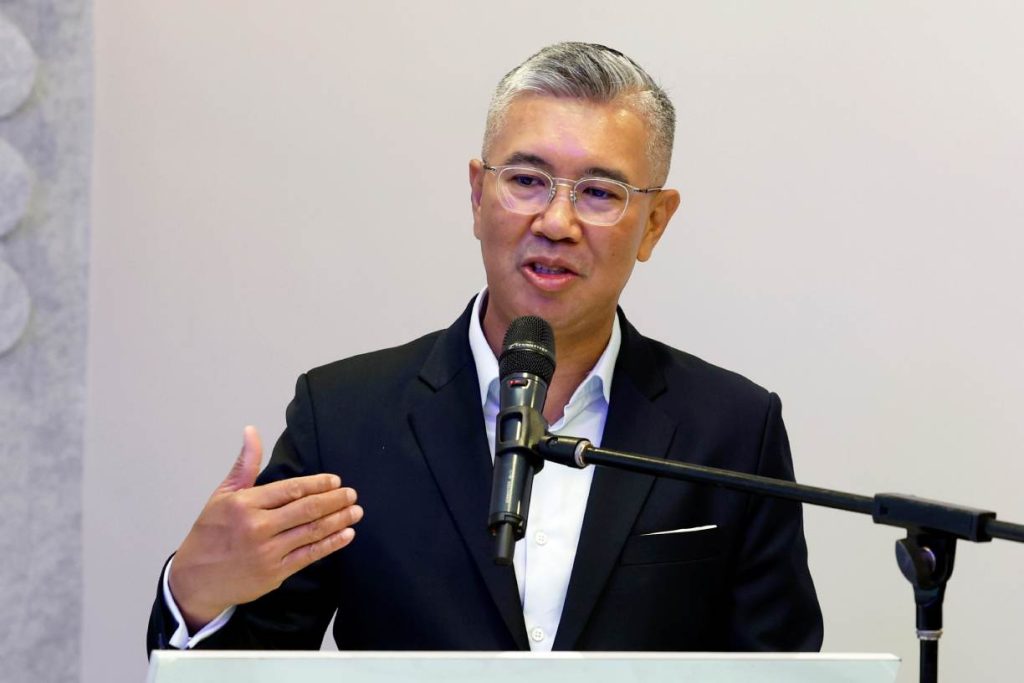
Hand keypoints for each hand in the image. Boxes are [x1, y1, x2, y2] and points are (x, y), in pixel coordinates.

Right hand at [168, 426, 362, 630]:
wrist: (195, 579)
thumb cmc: (210, 533)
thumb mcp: (223, 495)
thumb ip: (245, 465)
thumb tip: (251, 431)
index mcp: (245, 504)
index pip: (291, 489)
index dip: (317, 484)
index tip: (335, 481)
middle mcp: (258, 527)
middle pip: (306, 509)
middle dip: (334, 500)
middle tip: (351, 494)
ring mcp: (268, 552)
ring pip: (312, 531)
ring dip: (338, 520)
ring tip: (355, 511)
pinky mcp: (275, 573)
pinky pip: (309, 555)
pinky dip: (331, 544)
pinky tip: (346, 534)